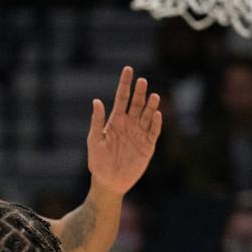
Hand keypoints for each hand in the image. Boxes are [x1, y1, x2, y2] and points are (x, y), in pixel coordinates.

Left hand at [86, 66, 163, 195]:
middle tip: (142, 81)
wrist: (109, 182)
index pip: (122, 97)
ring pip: (147, 115)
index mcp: (115, 120)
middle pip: (136, 103)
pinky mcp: (148, 146)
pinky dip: (156, 123)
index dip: (125, 83)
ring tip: (153, 96)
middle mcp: (129, 124)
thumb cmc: (98, 162)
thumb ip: (96, 121)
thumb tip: (96, 101)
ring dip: (151, 106)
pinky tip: (157, 115)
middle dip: (140, 92)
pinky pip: (154, 132)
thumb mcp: (94, 141)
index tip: (128, 69)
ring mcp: (140, 134)